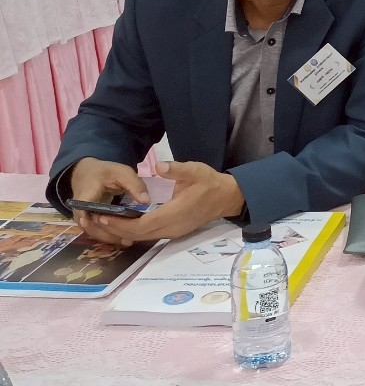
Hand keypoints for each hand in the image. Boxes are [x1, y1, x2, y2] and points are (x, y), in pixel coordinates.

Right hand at [68, 158, 151, 243]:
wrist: (88, 174)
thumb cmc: (105, 172)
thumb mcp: (121, 172)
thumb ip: (134, 184)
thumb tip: (146, 201)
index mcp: (85, 196)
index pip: (83, 211)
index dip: (91, 220)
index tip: (104, 226)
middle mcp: (80, 211)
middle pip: (91, 227)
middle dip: (109, 234)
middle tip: (129, 239)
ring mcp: (84, 219)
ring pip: (95, 232)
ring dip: (111, 238)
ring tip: (130, 241)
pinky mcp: (90, 222)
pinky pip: (99, 232)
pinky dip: (111, 236)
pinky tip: (126, 239)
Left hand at [83, 161, 243, 246]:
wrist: (226, 197)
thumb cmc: (210, 183)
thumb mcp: (195, 170)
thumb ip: (176, 169)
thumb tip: (158, 166)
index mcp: (174, 213)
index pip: (142, 225)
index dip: (122, 224)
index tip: (105, 216)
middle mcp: (172, 228)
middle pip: (139, 235)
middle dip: (117, 229)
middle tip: (98, 220)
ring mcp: (173, 232)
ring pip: (143, 237)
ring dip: (125, 232)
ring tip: (108, 222)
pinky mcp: (174, 232)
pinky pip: (150, 235)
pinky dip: (135, 232)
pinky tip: (126, 223)